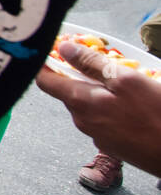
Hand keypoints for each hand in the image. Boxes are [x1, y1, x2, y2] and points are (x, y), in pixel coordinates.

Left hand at [35, 40, 160, 177]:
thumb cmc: (157, 116)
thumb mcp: (126, 80)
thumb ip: (92, 64)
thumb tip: (63, 49)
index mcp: (80, 103)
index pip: (45, 81)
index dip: (45, 63)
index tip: (51, 51)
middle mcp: (83, 121)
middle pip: (69, 91)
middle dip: (78, 75)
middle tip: (100, 63)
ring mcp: (98, 135)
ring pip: (88, 105)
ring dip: (98, 92)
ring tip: (124, 85)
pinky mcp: (113, 145)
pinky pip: (104, 119)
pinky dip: (111, 108)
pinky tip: (133, 105)